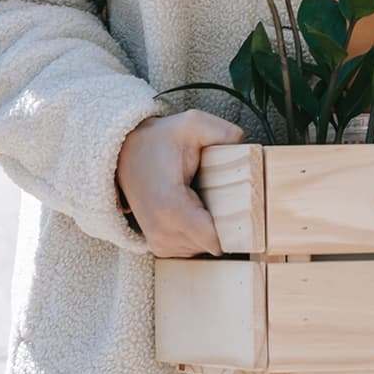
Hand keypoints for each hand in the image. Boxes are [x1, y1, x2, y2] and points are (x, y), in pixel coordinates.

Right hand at [116, 109, 242, 256]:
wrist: (125, 154)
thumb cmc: (160, 141)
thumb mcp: (192, 124)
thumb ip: (223, 132)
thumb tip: (248, 147)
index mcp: (170, 206)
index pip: (213, 240)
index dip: (235, 227)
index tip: (240, 206)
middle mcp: (161, 231)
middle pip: (213, 244)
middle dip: (226, 224)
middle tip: (220, 193)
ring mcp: (159, 242)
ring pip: (204, 248)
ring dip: (212, 228)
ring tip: (203, 200)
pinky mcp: (159, 246)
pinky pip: (193, 248)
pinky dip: (200, 233)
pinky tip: (196, 210)